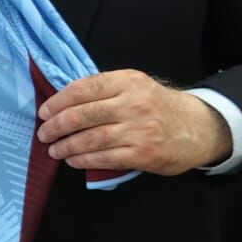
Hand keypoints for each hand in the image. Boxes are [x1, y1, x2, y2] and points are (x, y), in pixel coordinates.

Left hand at [36, 70, 232, 176]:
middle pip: (83, 114)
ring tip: (54, 150)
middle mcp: (133, 103)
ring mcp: (139, 129)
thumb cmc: (158, 106)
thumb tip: (63, 101)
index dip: (58, 101)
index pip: (84, 88)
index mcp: (128, 81)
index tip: (44, 112)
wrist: (197, 127)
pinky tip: (73, 160)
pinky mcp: (143, 153)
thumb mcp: (135, 86)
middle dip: (56, 126)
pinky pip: (104, 157)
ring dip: (66, 146)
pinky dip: (83, 160)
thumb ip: (105, 90)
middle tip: (44, 133)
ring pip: (90, 138)